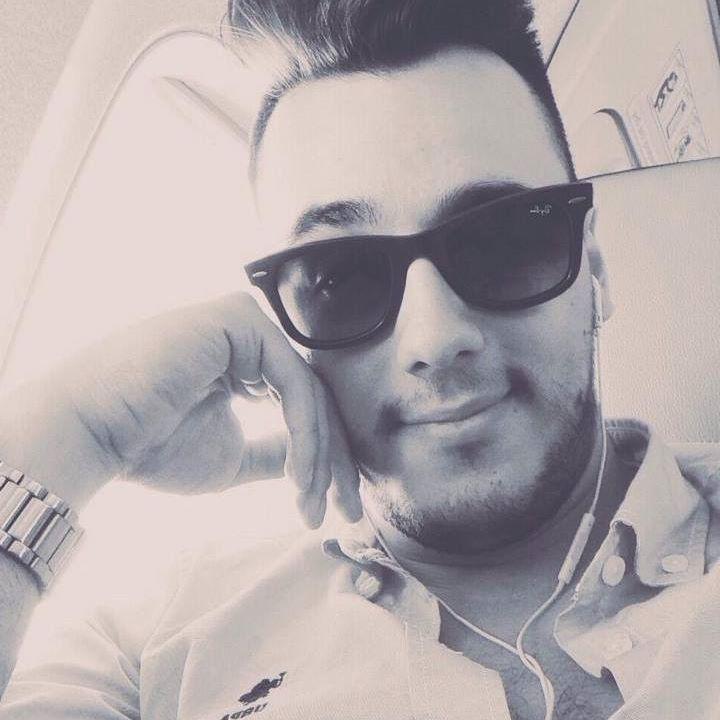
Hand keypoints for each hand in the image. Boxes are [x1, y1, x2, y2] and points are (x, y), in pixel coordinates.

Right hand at [0, 293, 361, 527]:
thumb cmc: (150, 447)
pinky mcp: (240, 321)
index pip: (303, 406)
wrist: (94, 434)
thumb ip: (274, 452)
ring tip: (312, 504)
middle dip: (335, 462)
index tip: (334, 510)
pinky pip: (294, 383)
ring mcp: (245, 323)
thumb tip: (311, 461)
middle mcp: (249, 338)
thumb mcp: (232, 457)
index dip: (325, 459)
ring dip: (319, 457)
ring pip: (310, 395)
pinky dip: (304, 433)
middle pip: (314, 400)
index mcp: (244, 362)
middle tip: (346, 513)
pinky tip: (299, 477)